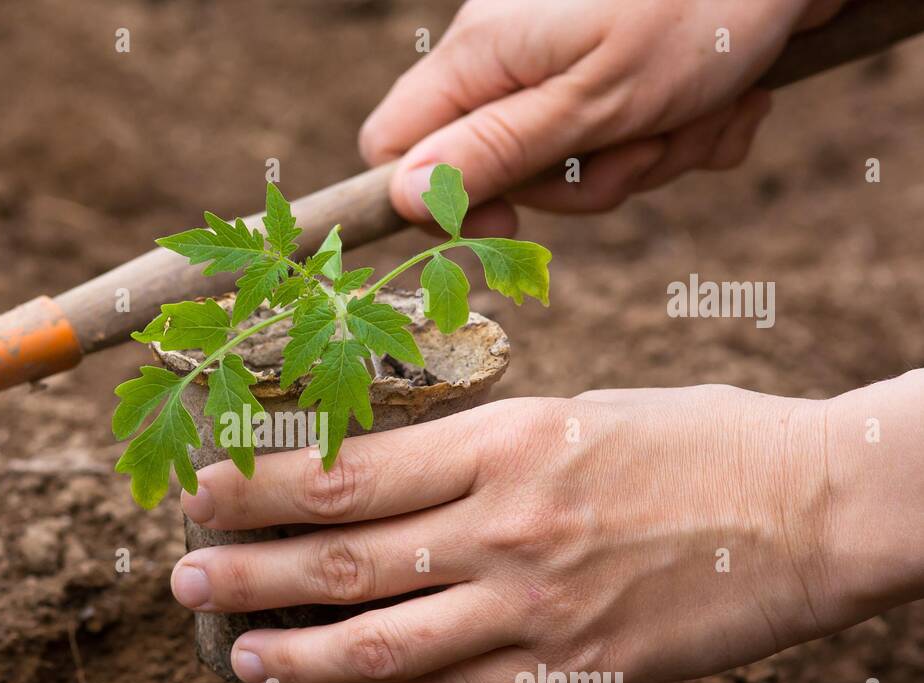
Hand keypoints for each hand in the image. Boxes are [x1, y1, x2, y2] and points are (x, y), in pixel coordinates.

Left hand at [170, 376, 923, 682]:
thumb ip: (477, 449)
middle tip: (185, 582)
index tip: (201, 492)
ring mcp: (538, 607)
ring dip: (300, 658)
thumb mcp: (574, 413)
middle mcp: (506, 526)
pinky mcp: (574, 670)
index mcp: (504, 442)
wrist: (814, 506)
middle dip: (249, 574)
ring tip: (243, 663)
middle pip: (343, 558)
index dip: (257, 486)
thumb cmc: (698, 440)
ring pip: (386, 643)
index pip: (346, 469)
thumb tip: (385, 475)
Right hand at [359, 0, 846, 232]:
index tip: (506, 219)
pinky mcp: (627, 65)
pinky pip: (637, 136)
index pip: (394, 145)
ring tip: (699, 107)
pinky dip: (689, 131)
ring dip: (652, 156)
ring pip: (579, 163)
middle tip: (641, 143)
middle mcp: (514, 54)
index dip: (436, 200)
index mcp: (482, 55)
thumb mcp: (589, 100)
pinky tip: (730, 95)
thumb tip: (401, 198)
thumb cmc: (698, 6)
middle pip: (502, 170)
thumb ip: (492, 151)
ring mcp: (571, 58)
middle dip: (583, 181)